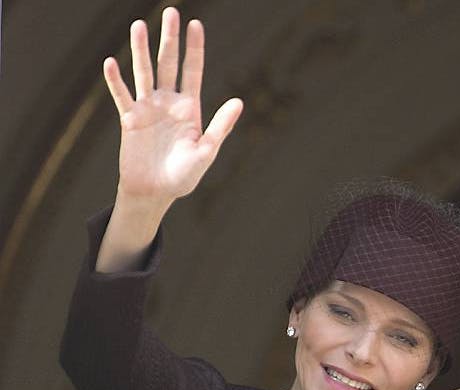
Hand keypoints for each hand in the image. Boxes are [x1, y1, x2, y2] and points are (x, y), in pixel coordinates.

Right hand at [104, 6, 241, 207]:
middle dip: (169, 38)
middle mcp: (169, 103)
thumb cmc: (185, 176)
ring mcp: (148, 108)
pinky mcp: (129, 119)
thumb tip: (239, 101)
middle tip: (170, 12)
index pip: (193, 70)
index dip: (194, 48)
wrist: (156, 192)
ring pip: (144, 72)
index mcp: (190, 108)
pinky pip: (122, 95)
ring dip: (140, 49)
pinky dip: (115, 80)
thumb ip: (220, 126)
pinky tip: (111, 62)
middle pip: (168, 63)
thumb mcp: (207, 151)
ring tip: (138, 25)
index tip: (196, 24)